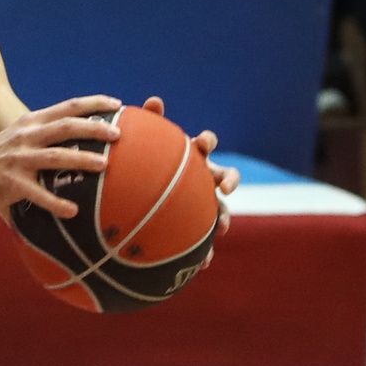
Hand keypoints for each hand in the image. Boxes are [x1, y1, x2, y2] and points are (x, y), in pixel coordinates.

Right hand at [0, 95, 122, 217]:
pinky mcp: (11, 183)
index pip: (68, 107)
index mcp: (31, 123)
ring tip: (104, 166)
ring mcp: (18, 159)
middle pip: (66, 126)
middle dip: (94, 129)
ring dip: (82, 160)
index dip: (93, 104)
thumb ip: (44, 135)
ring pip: (56, 156)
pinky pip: (39, 194)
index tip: (116, 104)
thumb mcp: (19, 138)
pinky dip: (57, 203)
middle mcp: (26, 136)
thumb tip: (81, 140)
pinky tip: (73, 211)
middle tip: (118, 134)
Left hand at [140, 96, 238, 239]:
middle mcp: (202, 177)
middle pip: (224, 175)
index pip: (206, 144)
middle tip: (222, 186)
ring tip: (221, 229)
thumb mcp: (145, 146)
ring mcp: (203, 202)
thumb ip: (149, 123)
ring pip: (221, 208)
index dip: (208, 142)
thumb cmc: (144, 166)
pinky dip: (206, 251)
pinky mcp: (198, 226)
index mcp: (190, 156)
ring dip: (224, 217)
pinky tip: (202, 265)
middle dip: (227, 179)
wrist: (138, 198)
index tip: (202, 144)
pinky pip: (205, 238)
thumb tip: (154, 100)